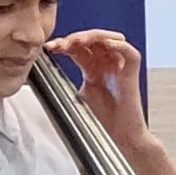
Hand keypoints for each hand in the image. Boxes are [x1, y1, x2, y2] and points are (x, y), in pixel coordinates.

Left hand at [53, 29, 147, 146]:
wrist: (118, 137)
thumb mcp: (76, 98)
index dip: (63, 44)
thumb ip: (64, 83)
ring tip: (76, 42)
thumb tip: (42, 75)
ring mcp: (120, 65)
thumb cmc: (100, 121)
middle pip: (92, 39)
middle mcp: (106, 62)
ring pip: (110, 39)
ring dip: (92, 37)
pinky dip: (118, 45)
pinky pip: (129, 52)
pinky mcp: (133, 72)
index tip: (48, 48)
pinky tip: (104, 44)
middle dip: (74, 38)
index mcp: (92, 67)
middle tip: (60, 44)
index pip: (77, 47)